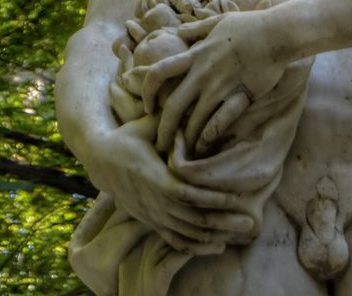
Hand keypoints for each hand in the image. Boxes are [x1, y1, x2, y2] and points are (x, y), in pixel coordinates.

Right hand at [89, 115, 256, 253]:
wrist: (101, 160)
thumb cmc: (127, 137)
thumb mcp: (144, 125)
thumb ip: (168, 119)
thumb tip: (194, 105)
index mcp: (152, 176)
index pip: (184, 193)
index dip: (209, 198)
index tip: (234, 199)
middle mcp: (152, 201)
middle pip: (191, 218)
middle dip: (222, 221)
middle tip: (250, 223)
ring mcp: (151, 214)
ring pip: (186, 232)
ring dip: (215, 236)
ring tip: (240, 233)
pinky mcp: (150, 222)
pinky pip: (175, 240)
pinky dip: (197, 246)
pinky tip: (217, 246)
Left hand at [144, 12, 287, 154]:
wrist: (277, 33)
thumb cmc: (249, 25)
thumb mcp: (218, 21)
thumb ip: (196, 29)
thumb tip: (179, 31)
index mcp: (196, 54)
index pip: (159, 72)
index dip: (147, 91)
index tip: (147, 107)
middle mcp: (203, 73)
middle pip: (172, 106)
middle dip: (163, 129)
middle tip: (160, 143)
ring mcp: (220, 87)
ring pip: (193, 121)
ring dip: (186, 138)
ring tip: (184, 150)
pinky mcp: (239, 96)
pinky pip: (218, 124)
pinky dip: (207, 138)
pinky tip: (203, 147)